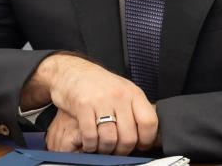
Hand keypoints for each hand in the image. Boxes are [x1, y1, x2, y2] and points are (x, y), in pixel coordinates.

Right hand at [24, 53, 157, 154]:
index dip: (147, 140)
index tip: (140, 145)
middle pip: (129, 137)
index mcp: (133, 93)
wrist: (71, 71)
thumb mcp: (123, 90)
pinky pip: (91, 136)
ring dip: (105, 150)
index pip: (149, 122)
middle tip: (117, 150)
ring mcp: (101, 101)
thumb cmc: (98, 83)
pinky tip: (89, 143)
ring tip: (102, 146)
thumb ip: (135, 109)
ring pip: (110, 139)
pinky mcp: (83, 106)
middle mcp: (120, 96)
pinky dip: (90, 145)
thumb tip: (150, 134)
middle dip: (123, 150)